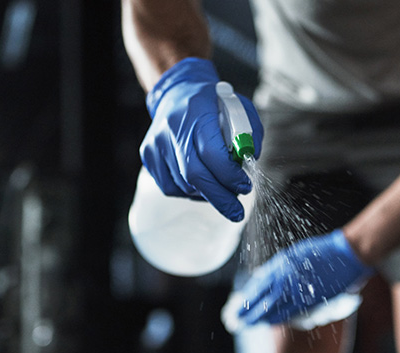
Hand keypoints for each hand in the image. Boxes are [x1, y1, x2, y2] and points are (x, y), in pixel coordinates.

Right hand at [141, 58, 262, 221]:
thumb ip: (250, 135)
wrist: (176, 92)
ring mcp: (157, 143)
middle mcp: (172, 128)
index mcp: (197, 112)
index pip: (211, 153)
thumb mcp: (240, 109)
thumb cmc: (213, 104)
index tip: (245, 187)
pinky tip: (201, 184)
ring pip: (183, 185)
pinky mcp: (148, 155)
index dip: (229, 176)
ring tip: (221, 189)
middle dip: (219, 198)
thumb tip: (250, 164)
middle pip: (194, 175)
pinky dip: (189, 192)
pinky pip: (170, 187)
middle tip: (236, 212)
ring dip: (206, 194)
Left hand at [237, 230, 372, 324]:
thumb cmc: (322, 251)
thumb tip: (263, 276)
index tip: (237, 305)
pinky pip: (289, 312)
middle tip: (236, 320)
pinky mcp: (309, 299)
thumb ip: (279, 267)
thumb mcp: (294, 254)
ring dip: (259, 317)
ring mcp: (297, 289)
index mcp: (281, 265)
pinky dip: (277, 318)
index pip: (257, 285)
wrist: (346, 255)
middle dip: (248, 311)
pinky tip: (269, 322)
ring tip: (248, 324)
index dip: (247, 297)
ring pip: (273, 308)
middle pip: (261, 299)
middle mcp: (286, 277)